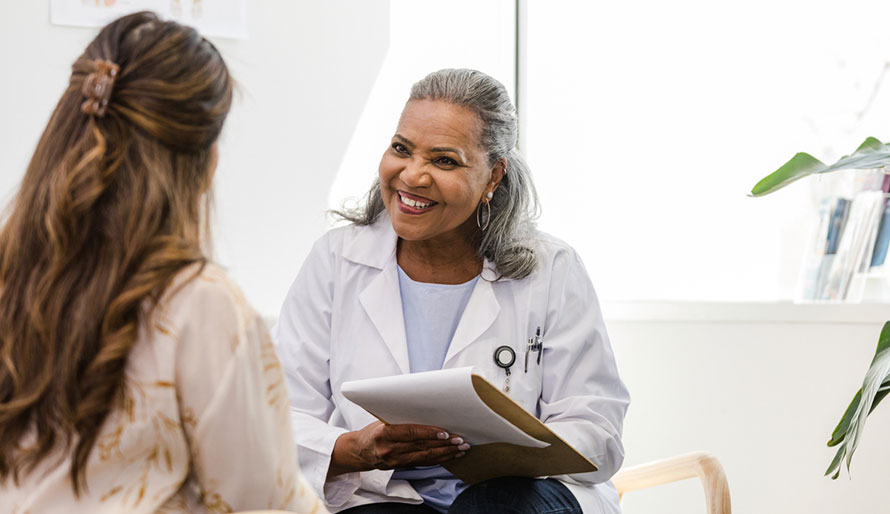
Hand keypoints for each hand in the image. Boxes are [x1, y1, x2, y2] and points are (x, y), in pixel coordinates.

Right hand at [328, 421, 469, 476]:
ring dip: (446, 453)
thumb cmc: (372, 431)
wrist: (358, 451)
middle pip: (421, 446)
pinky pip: (423, 463)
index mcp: (383, 433)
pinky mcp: (400, 467)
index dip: (429, 433)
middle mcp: (389, 449)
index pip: (411, 433)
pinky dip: (439, 459)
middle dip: (444, 444)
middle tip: (460, 440)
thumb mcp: (382, 420)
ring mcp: (395, 461)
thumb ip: (402, 419)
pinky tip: (450, 455)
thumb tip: (428, 410)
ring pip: (425, 457)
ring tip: (461, 448)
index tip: (446, 432)